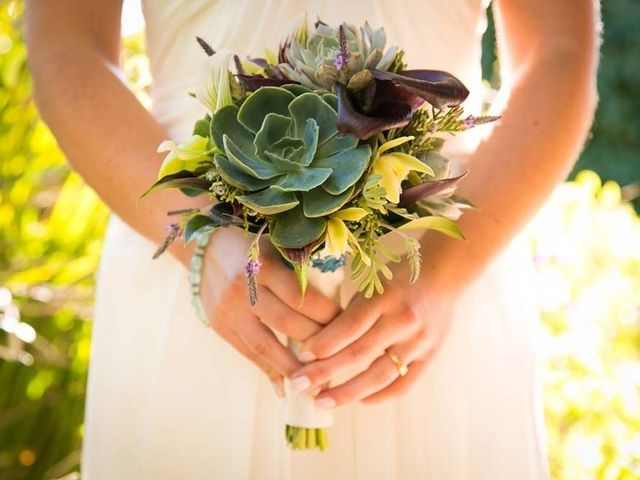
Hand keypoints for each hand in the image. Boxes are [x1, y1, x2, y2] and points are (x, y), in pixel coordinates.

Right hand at [198, 229, 340, 397]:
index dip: (327, 315)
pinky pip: (247, 353)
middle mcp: (245, 290)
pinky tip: (285, 389)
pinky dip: (268, 371)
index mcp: (264, 266)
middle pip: (286, 323)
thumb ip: (300, 269)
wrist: (203, 248)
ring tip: (315, 386)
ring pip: (265, 345)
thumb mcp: (275, 247)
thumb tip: (335, 297)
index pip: (301, 297)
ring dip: (292, 368)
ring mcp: (230, 310)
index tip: (348, 326)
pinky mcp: (220, 325)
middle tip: (340, 359)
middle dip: (316, 344)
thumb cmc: (252, 245)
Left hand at [288, 265, 459, 406]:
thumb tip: (317, 345)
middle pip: (359, 354)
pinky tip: (359, 401)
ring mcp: (419, 341)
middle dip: (325, 373)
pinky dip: (380, 396)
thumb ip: (350, 312)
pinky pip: (403, 384)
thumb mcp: (373, 283)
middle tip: (298, 385)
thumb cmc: (399, 275)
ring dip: (348, 393)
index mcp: (385, 296)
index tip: (300, 357)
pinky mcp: (430, 356)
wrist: (445, 273)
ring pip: (379, 375)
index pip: (349, 327)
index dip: (323, 344)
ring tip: (323, 402)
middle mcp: (403, 320)